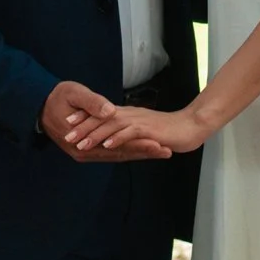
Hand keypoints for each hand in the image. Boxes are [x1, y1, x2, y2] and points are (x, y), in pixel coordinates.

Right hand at [40, 80, 172, 162]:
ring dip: (139, 154)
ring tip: (161, 152)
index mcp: (82, 142)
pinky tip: (142, 149)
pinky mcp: (88, 149)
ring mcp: (86, 153)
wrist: (39, 106)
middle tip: (167, 150)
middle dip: (144, 152)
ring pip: (117, 155)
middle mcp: (85, 153)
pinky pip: (111, 152)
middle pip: (120, 154)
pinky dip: (128, 151)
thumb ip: (92, 103)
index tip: (158, 143)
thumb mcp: (74, 94)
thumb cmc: (57, 97)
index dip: (139, 144)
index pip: (117, 146)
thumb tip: (111, 112)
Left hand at [67, 103, 207, 156]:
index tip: (68, 124)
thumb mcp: (142, 126)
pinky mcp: (150, 130)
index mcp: (127, 114)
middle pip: (102, 119)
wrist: (192, 125)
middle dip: (84, 127)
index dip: (85, 119)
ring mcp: (140, 122)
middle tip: (66, 135)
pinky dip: (118, 138)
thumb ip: (128, 128)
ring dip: (96, 135)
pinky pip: (131, 133)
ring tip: (80, 143)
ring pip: (112, 125)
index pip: (101, 114)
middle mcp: (131, 115)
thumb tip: (114, 134)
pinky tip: (107, 145)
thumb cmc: (168, 129)